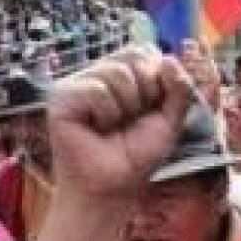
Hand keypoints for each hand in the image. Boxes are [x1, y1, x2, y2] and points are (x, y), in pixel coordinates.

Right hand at [46, 46, 190, 204]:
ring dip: (126, 107)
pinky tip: (96, 128)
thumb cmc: (137, 156)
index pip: (146, 52)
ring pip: (117, 72)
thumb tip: (169, 58)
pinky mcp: (60, 97)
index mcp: (119, 74)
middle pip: (134, 56)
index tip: (150, 109)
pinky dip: (106, 114)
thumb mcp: (170, 120)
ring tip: (112, 126)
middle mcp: (96, 73)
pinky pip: (97, 90)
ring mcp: (76, 83)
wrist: (113, 187)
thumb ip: (179, 89)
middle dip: (146, 93)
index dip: (159, 80)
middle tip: (131, 120)